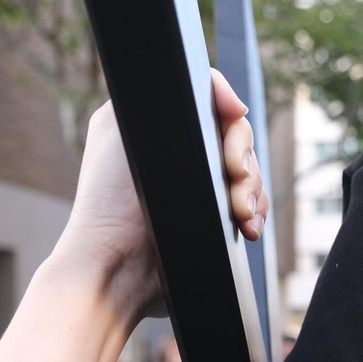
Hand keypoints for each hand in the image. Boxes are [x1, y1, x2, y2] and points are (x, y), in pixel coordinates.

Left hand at [54, 68, 267, 324]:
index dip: (228, 109)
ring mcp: (198, 187)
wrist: (116, 266)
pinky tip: (248, 227)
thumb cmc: (107, 200)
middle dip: (243, 158)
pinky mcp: (212, 218)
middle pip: (236, 137)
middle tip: (235, 177)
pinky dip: (255, 213)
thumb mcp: (119, 126)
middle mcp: (179, 151)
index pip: (210, 100)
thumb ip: (160, 95)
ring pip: (248, 173)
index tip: (232, 120)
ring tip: (240, 214)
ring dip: (251, 191)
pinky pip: (251, 205)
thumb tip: (226, 101)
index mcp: (157, 123)